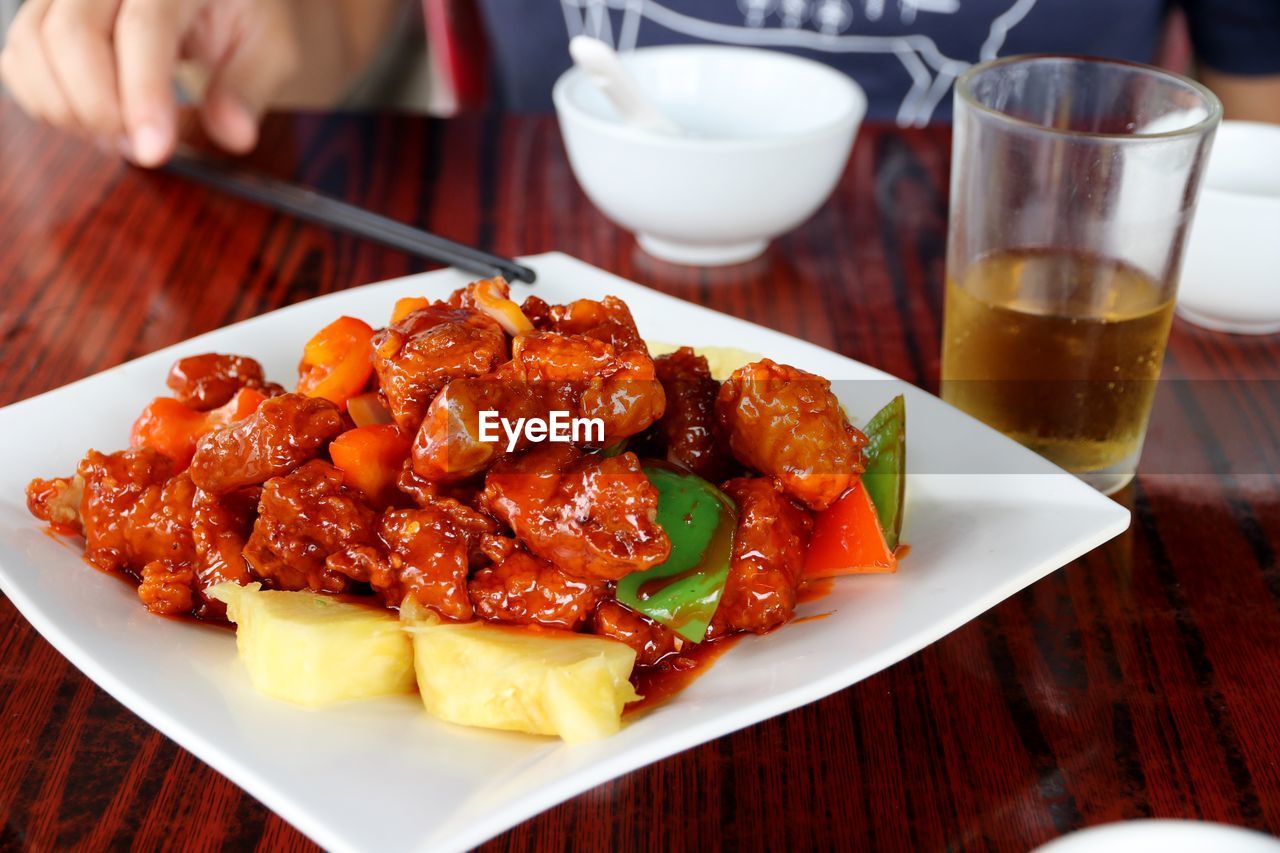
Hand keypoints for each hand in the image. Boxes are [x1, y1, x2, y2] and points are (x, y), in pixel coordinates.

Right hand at [0, 0, 300, 165]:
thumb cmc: (236, 12)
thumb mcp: (267, 46)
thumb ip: (248, 87)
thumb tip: (235, 134)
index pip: (143, 29)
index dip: (142, 95)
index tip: (154, 150)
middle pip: (71, 35)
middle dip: (98, 107)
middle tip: (139, 148)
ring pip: (32, 43)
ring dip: (67, 108)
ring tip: (117, 137)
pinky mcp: (43, 11)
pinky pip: (18, 55)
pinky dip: (44, 100)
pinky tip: (89, 120)